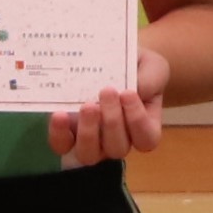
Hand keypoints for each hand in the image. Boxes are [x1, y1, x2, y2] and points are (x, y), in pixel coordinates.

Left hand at [50, 41, 172, 165]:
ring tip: (87, 106)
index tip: (128, 93)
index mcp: (144, 127)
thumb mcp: (151, 66)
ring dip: (89, 132)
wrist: (110, 58)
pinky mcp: (68, 134)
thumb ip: (150, 79)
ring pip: (90, 154)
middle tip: (107, 91)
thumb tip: (135, 90)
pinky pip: (63, 145)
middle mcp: (118, 140)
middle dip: (112, 121)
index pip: (146, 138)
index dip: (137, 120)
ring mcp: (92, 141)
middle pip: (117, 149)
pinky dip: (60, 134)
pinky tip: (60, 115)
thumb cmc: (135, 67)